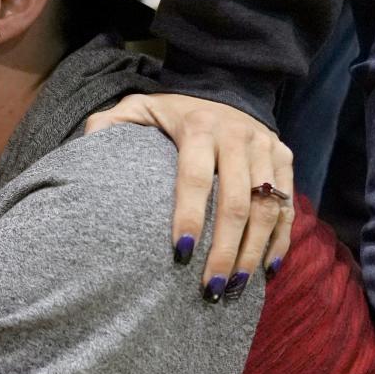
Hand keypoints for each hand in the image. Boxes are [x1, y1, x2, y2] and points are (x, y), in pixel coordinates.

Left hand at [84, 93, 293, 300]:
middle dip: (224, 248)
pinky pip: (288, 205)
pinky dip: (280, 240)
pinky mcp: (285, 157)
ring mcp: (265, 146)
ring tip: (234, 285)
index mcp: (198, 126)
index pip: (193, 178)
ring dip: (253, 251)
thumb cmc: (171, 111)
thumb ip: (110, 123)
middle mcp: (237, 135)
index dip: (188, 216)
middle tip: (210, 286)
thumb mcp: (137, 107)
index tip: (180, 253)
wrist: (222, 87)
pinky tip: (266, 269)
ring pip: (267, 208)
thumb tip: (87, 146)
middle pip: (236, 201)